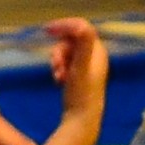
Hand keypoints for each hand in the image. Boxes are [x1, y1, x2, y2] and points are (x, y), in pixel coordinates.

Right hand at [43, 16, 108, 142]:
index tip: (46, 30)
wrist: (81, 120)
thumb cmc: (82, 93)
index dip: (64, 26)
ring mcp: (87, 66)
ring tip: (57, 76)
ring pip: (65, 52)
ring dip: (57, 61)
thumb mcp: (81, 65)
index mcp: (98, 50)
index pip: (81, 27)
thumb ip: (83, 43)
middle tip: (55, 66)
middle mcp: (95, 56)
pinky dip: (58, 68)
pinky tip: (58, 81)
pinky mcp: (79, 76)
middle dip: (59, 51)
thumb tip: (80, 24)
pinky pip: (65, 63)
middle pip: (70, 40)